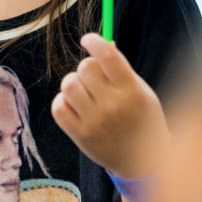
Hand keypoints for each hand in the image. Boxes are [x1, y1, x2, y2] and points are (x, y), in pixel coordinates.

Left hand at [52, 33, 171, 179]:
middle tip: (92, 76)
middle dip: (86, 66)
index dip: (94, 41)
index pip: (107, 56)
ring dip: (73, 83)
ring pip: (68, 85)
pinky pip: (58, 107)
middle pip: (85, 68)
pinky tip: (75, 106)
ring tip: (83, 92)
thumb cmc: (142, 120)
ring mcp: (96, 122)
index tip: (88, 39)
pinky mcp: (81, 136)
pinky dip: (63, 102)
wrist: (143, 162)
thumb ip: (122, 69)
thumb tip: (103, 43)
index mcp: (132, 91)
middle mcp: (113, 106)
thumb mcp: (141, 92)